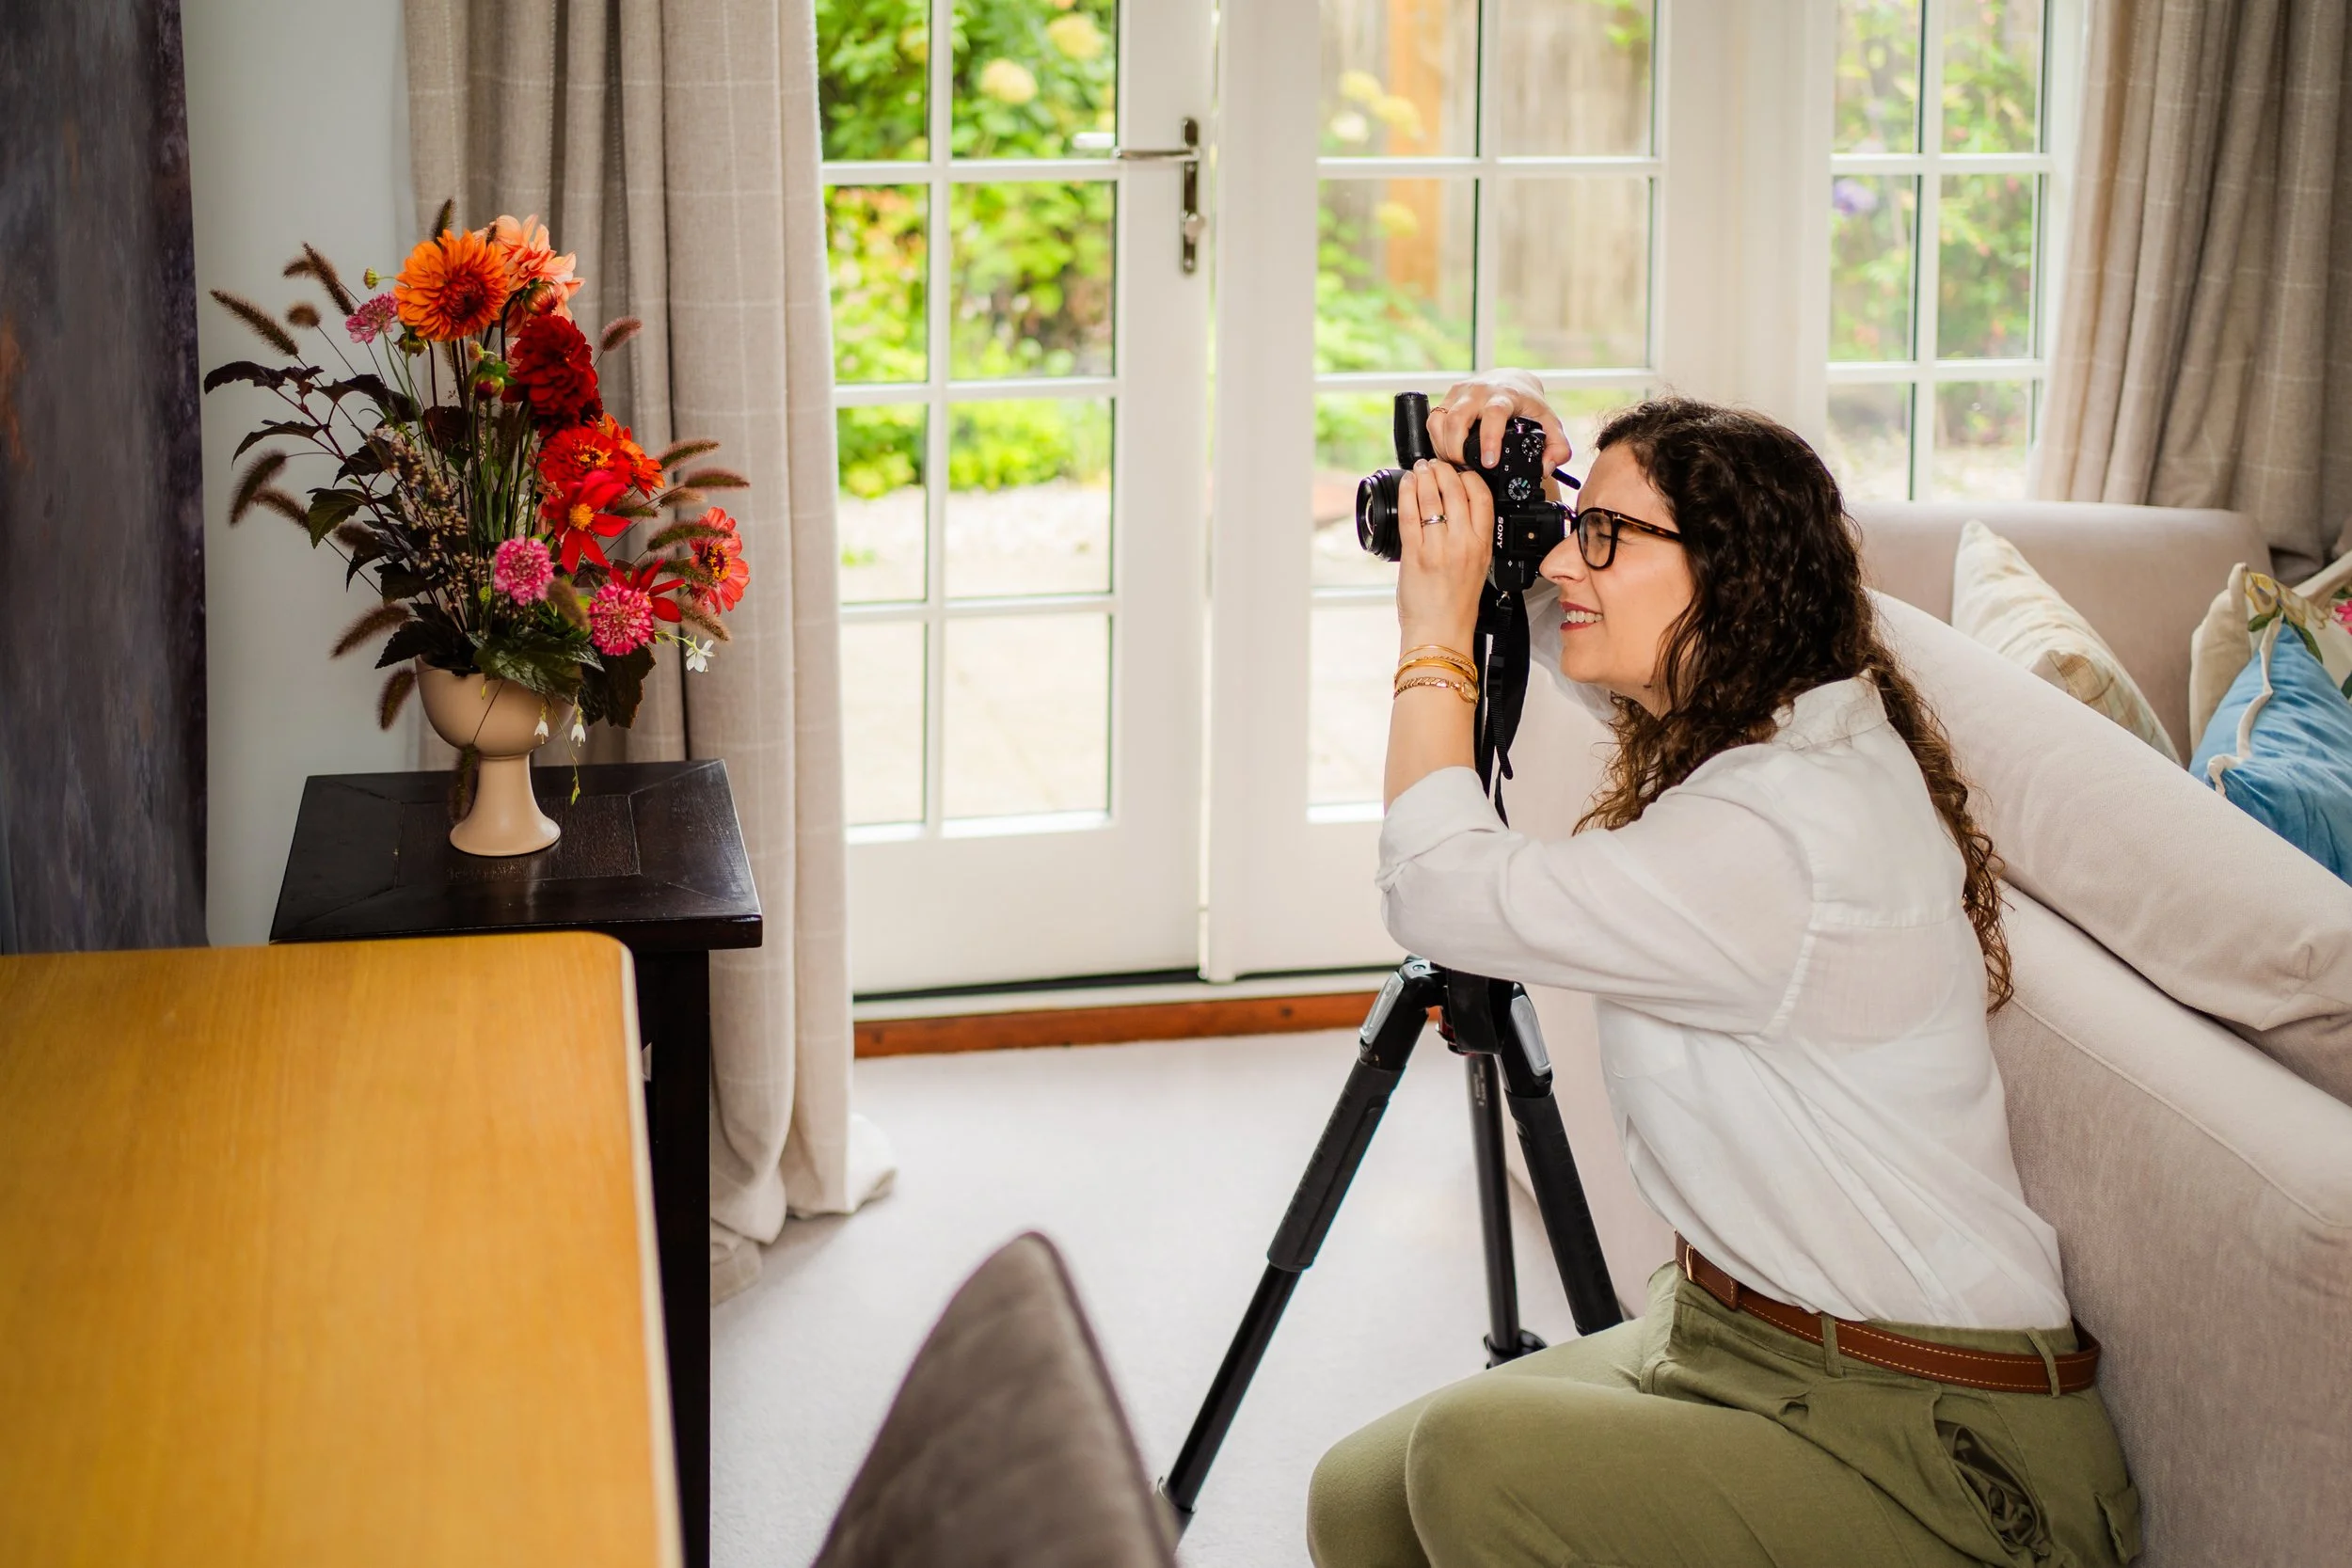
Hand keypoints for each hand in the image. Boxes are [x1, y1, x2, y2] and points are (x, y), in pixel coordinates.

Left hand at [1396, 458, 1491, 649]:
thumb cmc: (1456, 604)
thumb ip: (1470, 537)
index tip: (1459, 472)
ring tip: (1420, 470)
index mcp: (1483, 545)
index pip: (1482, 496)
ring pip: (1431, 497)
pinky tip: (1406, 484)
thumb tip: (1454, 509)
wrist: (1441, 631)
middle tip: (1435, 465)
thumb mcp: (1477, 566)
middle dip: (1443, 470)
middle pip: (1455, 490)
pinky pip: (1410, 514)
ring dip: (1424, 477)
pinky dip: (1407, 493)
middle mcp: (1463, 543)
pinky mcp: (1415, 553)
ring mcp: (1438, 547)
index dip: (1469, 477)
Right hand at [1426, 369, 1573, 470]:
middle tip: (1465, 469)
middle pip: (1457, 418)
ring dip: (1443, 447)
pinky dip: (1436, 441)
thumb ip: (1558, 448)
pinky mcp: (1446, 398)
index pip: (1494, 414)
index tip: (1489, 462)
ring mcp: (1459, 393)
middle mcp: (1479, 391)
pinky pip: (1433, 421)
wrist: (1511, 381)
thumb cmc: (1528, 405)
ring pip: (1440, 420)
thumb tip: (1545, 468)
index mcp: (1505, 395)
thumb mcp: (1549, 424)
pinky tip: (1447, 453)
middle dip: (1457, 449)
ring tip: (1456, 463)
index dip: (1490, 439)